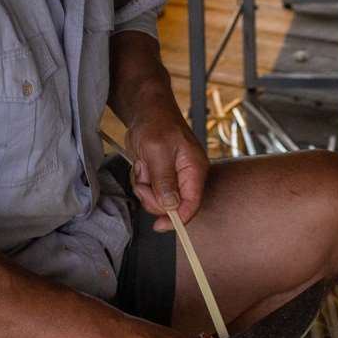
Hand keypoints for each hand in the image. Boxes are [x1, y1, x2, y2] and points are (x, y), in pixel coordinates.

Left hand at [126, 103, 207, 231]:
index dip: (177, 219)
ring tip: (144, 167)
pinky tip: (143, 166)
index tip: (159, 225)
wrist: (147, 111)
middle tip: (144, 181)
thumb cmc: (156, 123)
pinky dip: (142, 182)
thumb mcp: (158, 151)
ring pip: (159, 200)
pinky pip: (151, 191)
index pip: (192, 204)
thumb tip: (171, 205)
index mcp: (195, 170)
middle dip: (153, 197)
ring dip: (145, 188)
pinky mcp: (163, 176)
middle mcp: (188, 176)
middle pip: (173, 206)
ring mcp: (175, 177)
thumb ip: (164, 180)